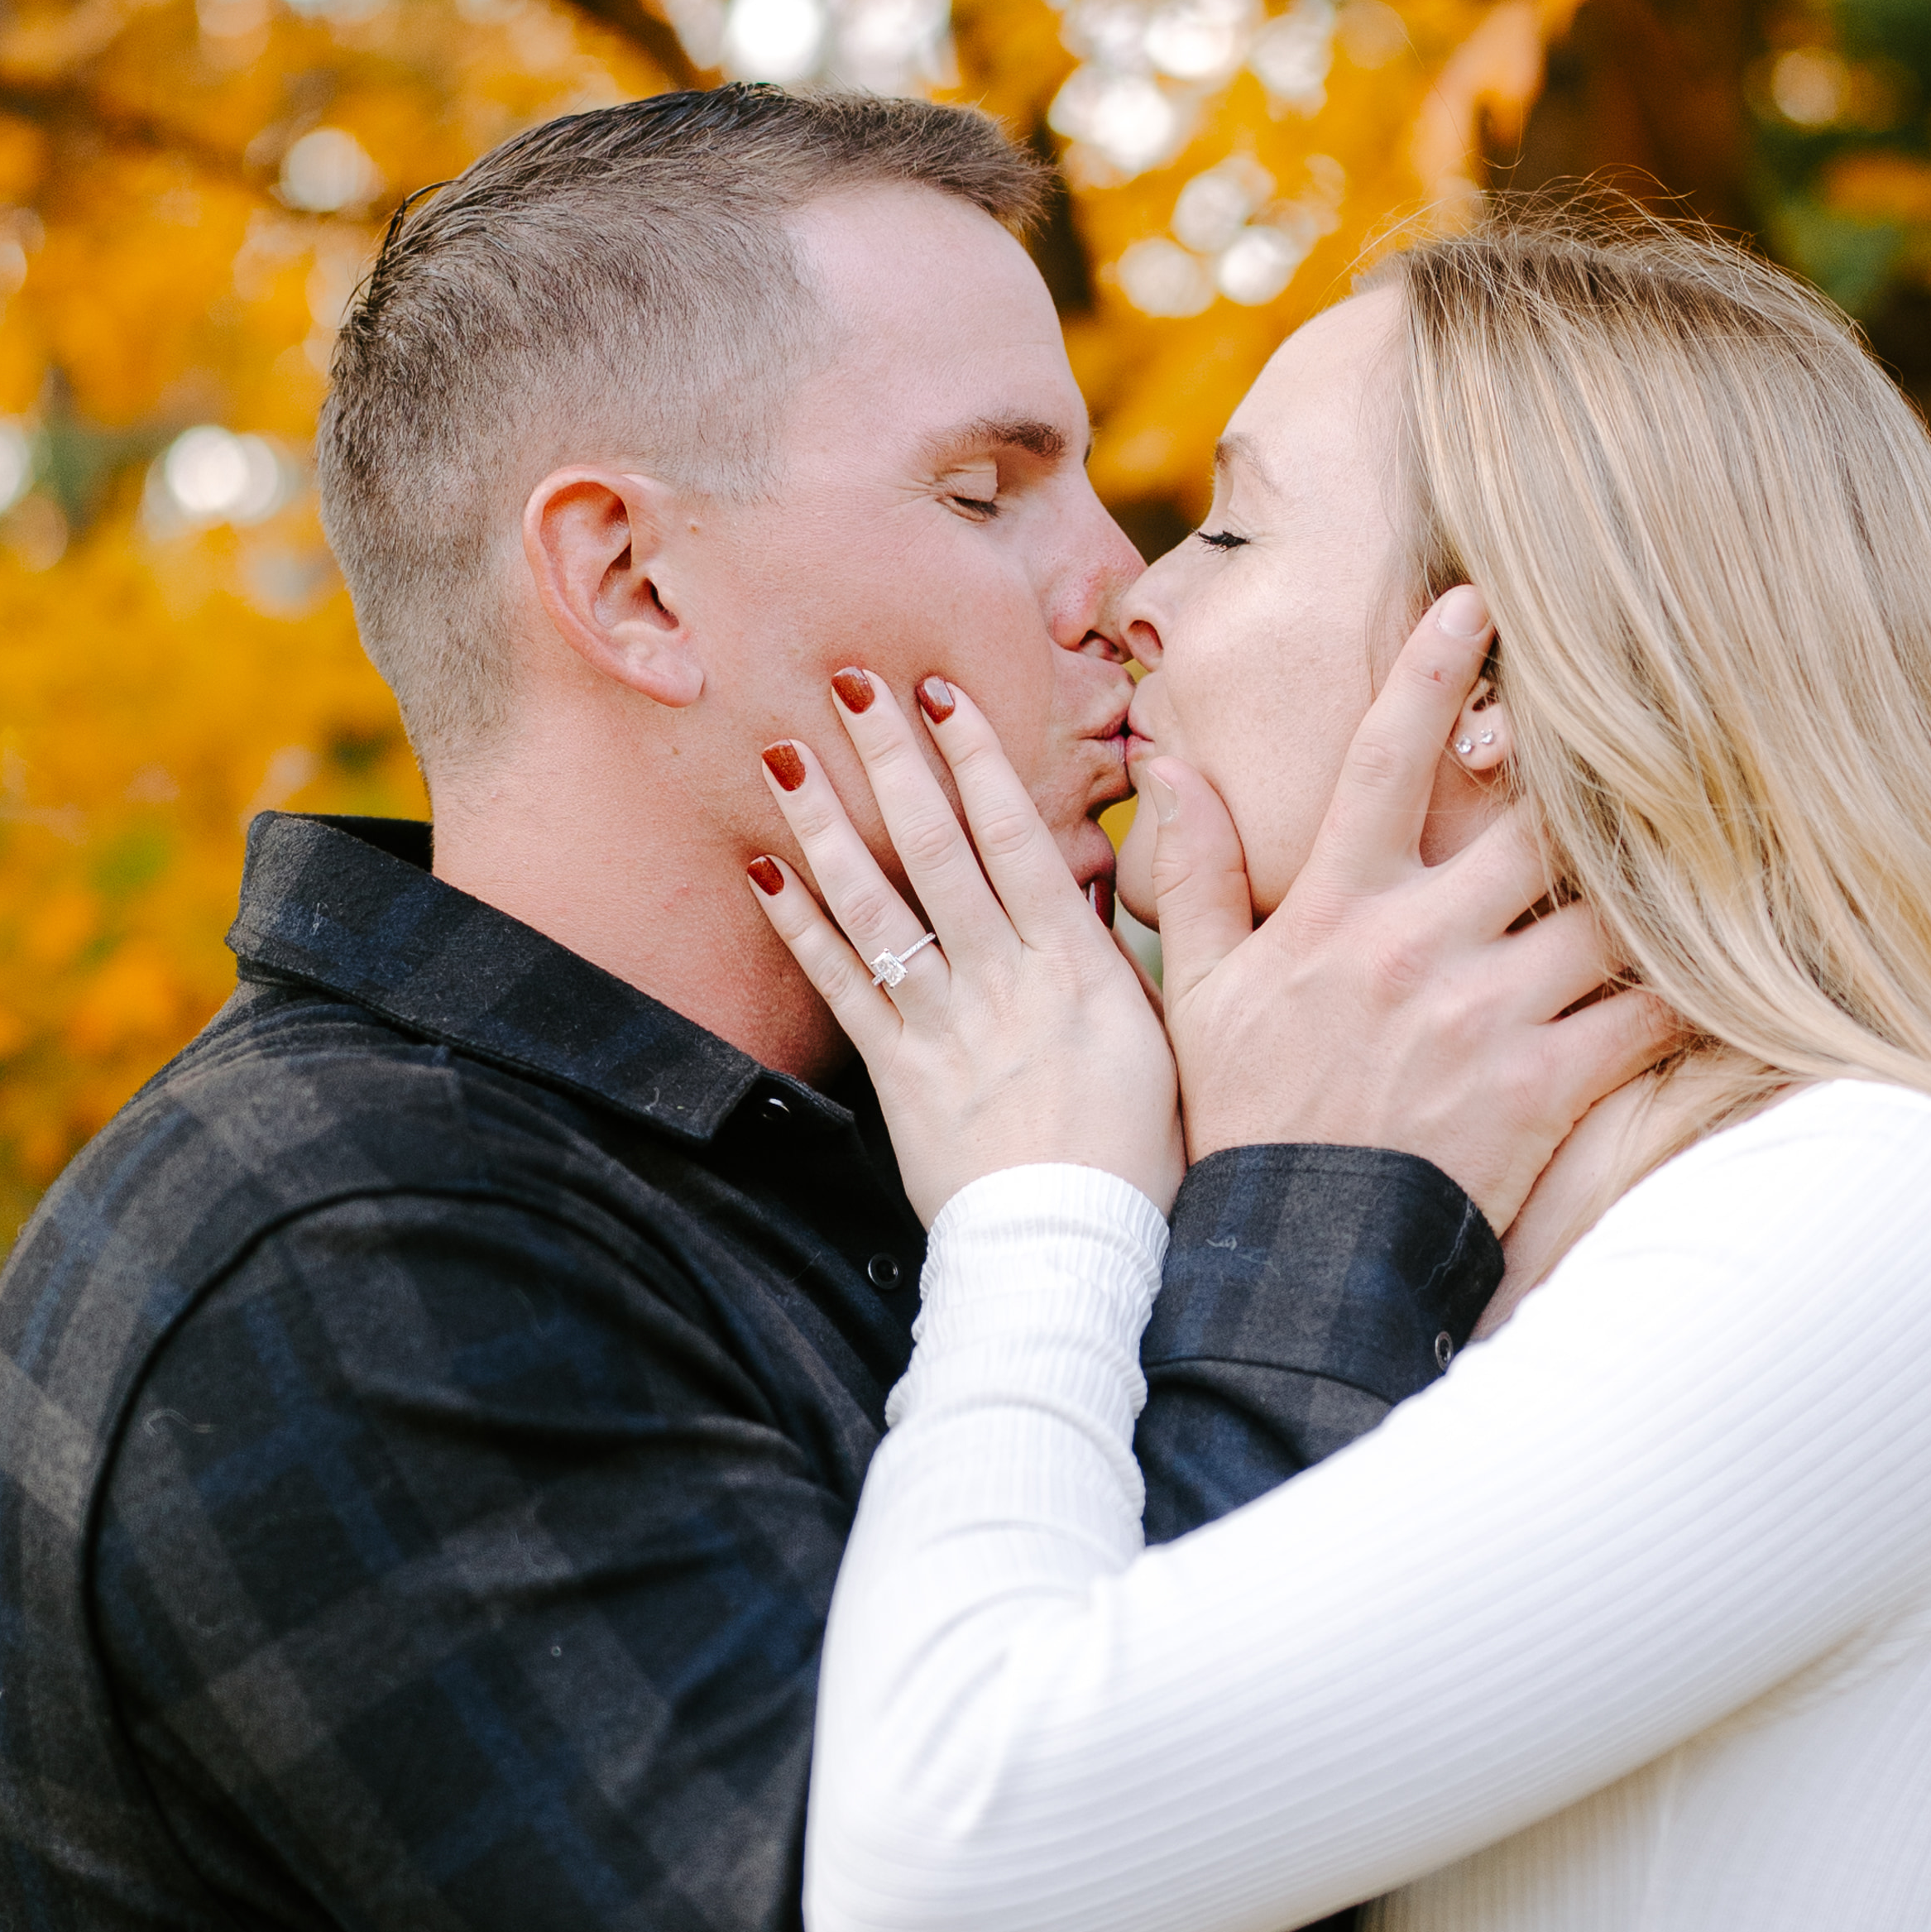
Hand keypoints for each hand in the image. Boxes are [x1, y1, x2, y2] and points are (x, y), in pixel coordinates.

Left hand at [746, 668, 1183, 1227]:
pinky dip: (800, 925)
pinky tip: (763, 871)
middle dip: (890, 758)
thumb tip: (1106, 863)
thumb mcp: (1166, 1033)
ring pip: (876, 903)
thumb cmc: (1139, 1150)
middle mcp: (1007, 980)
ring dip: (826, 822)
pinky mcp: (899, 1075)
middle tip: (848, 681)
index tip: (942, 690)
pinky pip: (840, 987)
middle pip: (938, 848)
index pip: (1018, 835)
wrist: (1075, 1250)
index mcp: (1078, 963)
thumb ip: (1131, 943)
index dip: (976, 758)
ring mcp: (946, 1025)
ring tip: (783, 752)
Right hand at [1146, 588, 1683, 1233]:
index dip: (1431, 669)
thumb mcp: (1199, 994)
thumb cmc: (1250, 1117)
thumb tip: (1164, 764)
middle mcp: (1418, 943)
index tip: (1478, 597)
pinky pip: (1647, 1015)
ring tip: (1715, 851)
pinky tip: (1738, 969)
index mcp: (1335, 907)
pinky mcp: (1546, 1085)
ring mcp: (1488, 1012)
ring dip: (1659, 886)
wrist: (1299, 1254)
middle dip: (1594, 785)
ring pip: (1609, 910)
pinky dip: (1695, 991)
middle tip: (1651, 748)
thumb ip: (1198, 874)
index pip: (1382, 756)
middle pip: (1538, 820)